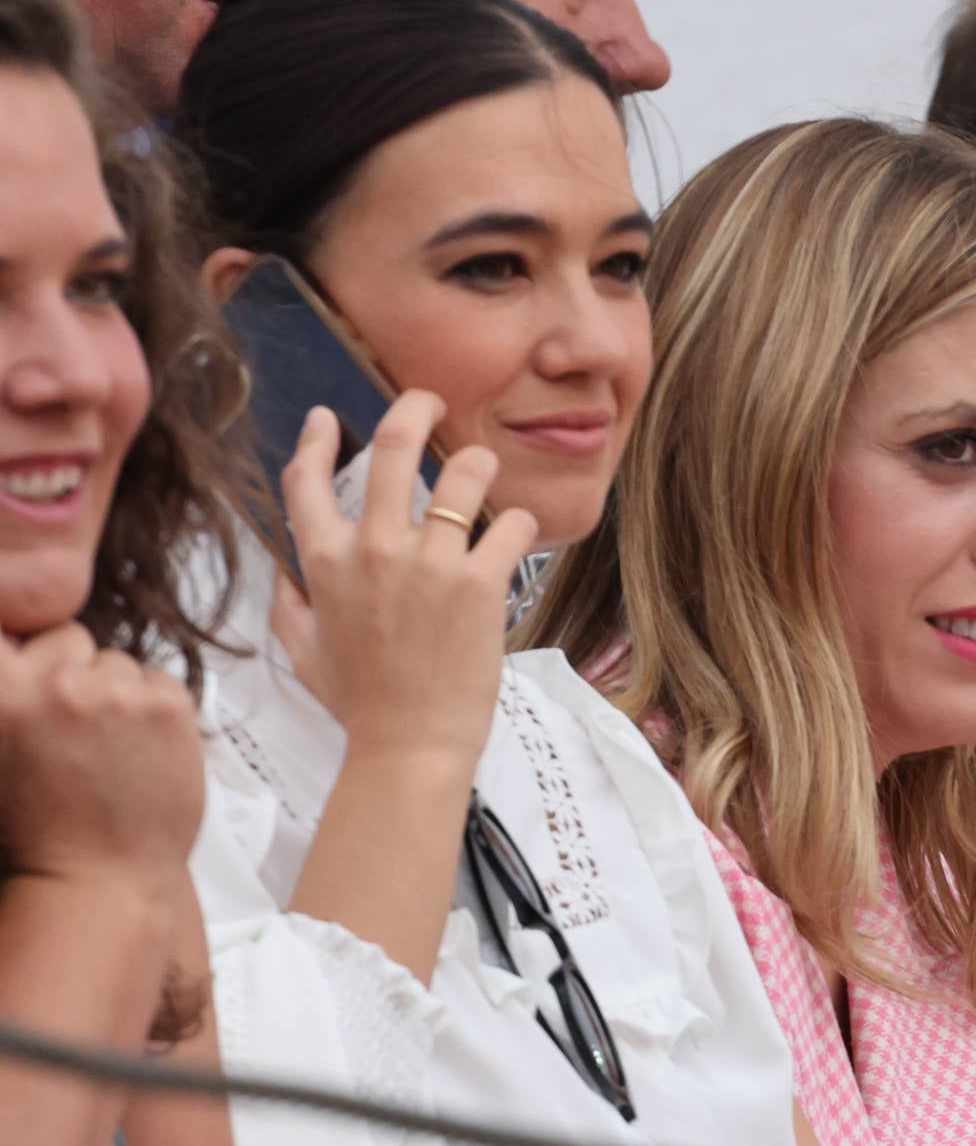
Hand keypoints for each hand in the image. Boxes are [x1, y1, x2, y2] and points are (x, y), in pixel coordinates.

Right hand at [0, 621, 205, 893]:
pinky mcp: (168, 707)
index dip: (27, 654)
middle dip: (72, 671)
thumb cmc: (38, 825)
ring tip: (110, 747)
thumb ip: (13, 696)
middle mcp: (54, 686)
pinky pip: (162, 682)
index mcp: (2, 693)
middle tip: (75, 727)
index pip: (8, 628)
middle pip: (68, 638)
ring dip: (117, 692)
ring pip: (118, 662)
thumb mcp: (1, 749)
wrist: (99, 878)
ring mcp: (115, 694)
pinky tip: (142, 751)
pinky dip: (157, 708)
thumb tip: (24, 646)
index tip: (36, 679)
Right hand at [268, 395, 536, 770]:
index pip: (307, 481)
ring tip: (484, 472)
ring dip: (478, 464)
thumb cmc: (359, 703)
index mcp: (325, 563)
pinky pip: (511, 525)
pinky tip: (517, 536)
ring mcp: (430, 563)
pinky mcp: (482, 583)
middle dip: (414, 408)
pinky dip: (520, 524)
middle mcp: (375, 550)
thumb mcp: (304, 651)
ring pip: (462, 474)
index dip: (317, 441)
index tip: (329, 419)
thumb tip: (285, 574)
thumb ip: (291, 605)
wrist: (410, 745)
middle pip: (392, 447)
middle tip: (430, 400)